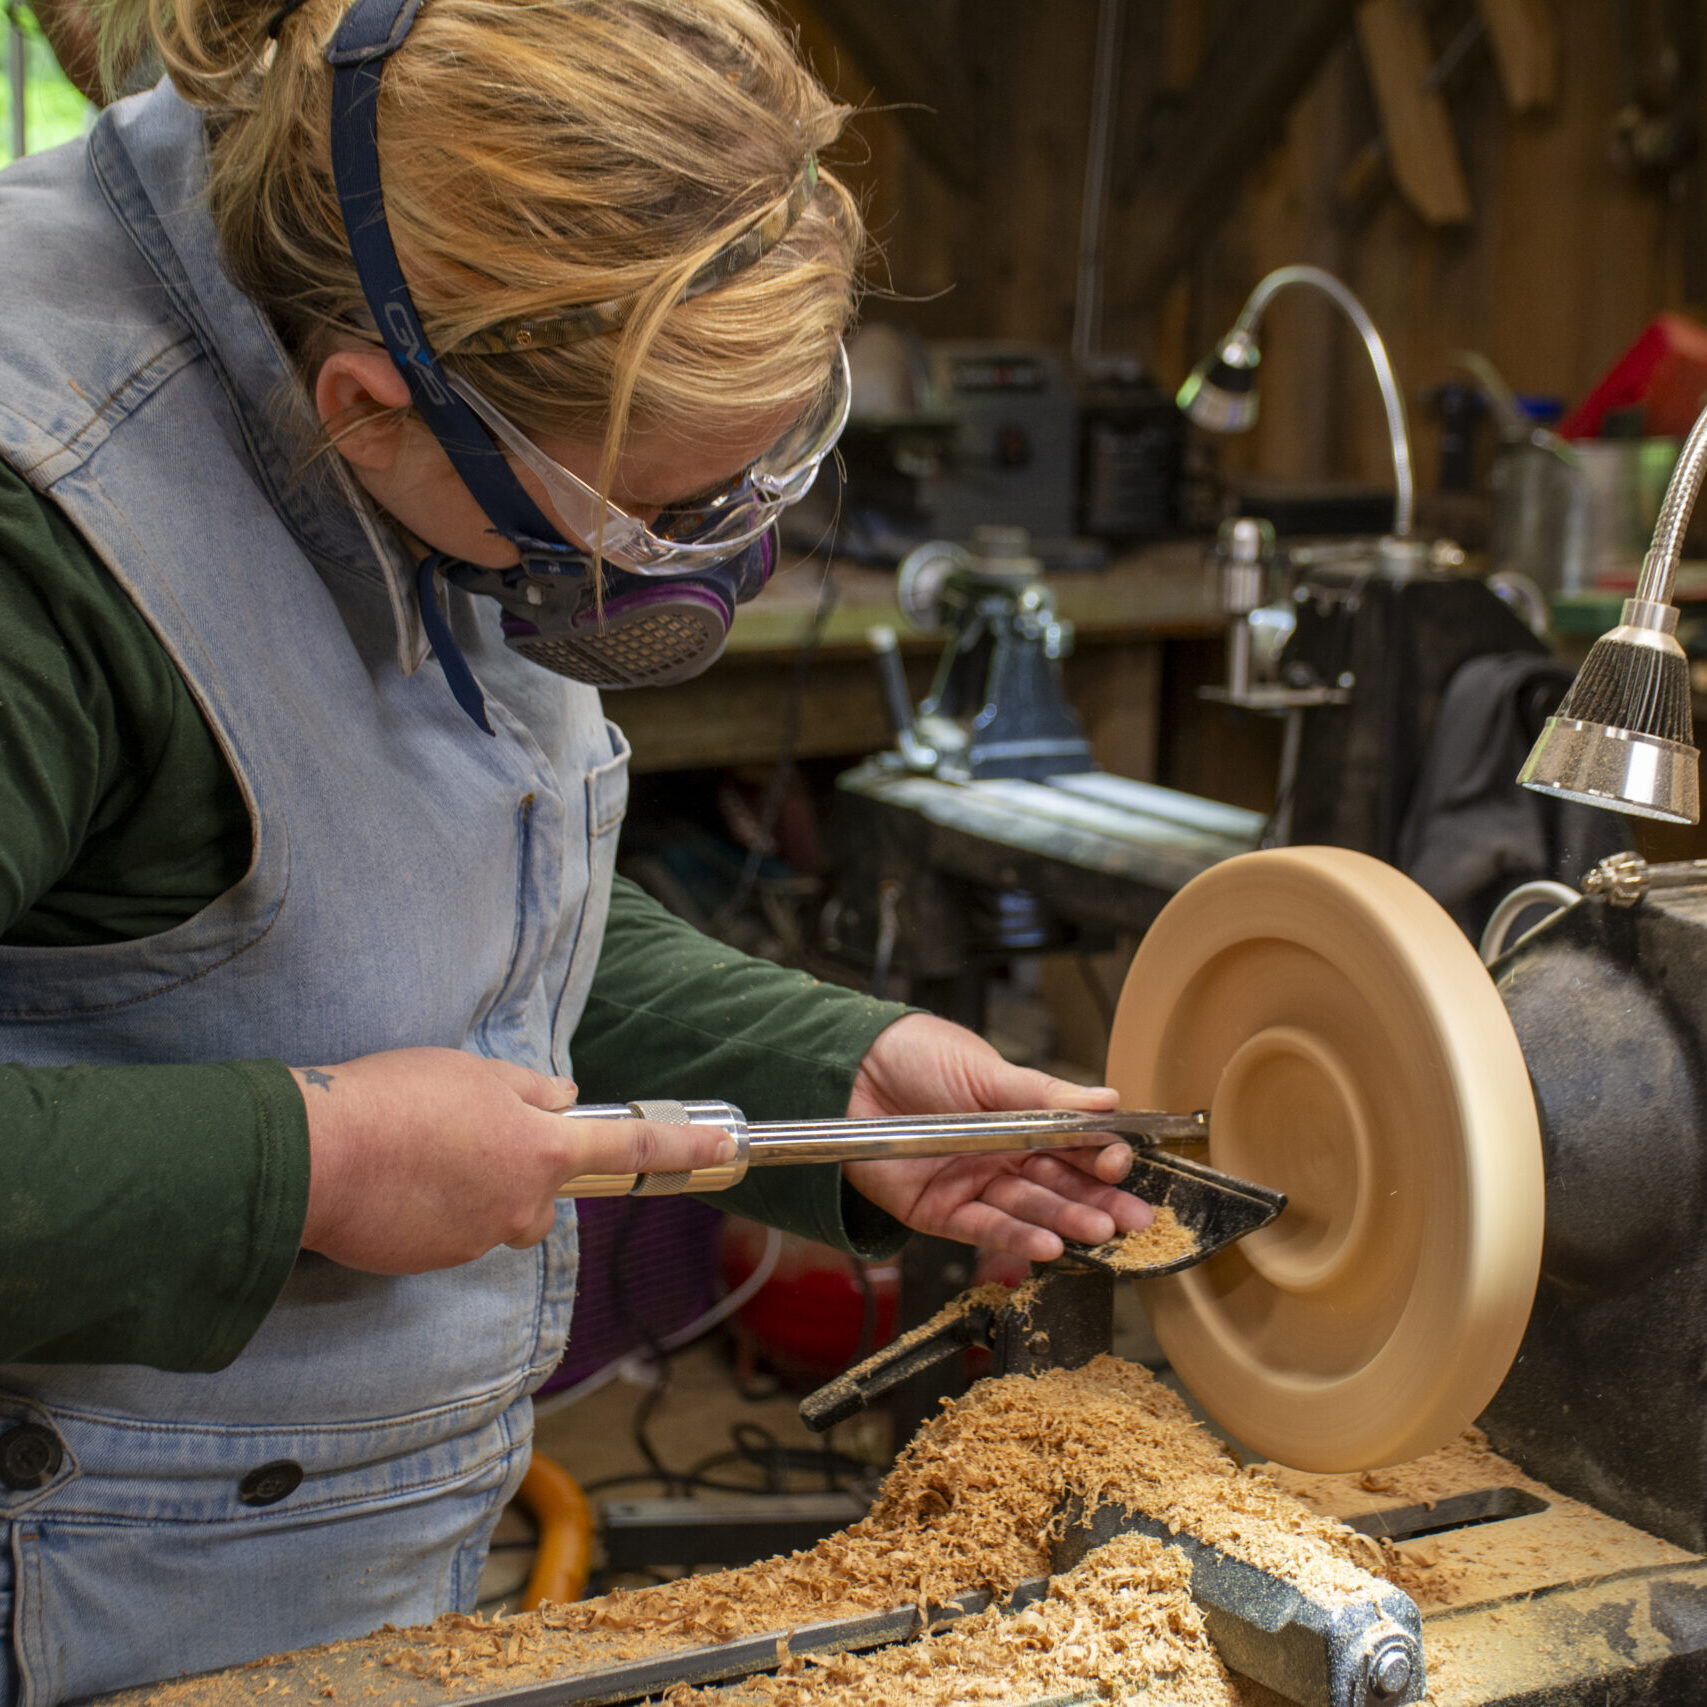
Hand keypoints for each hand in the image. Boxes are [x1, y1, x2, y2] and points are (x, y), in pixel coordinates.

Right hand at [293, 1049, 735, 1273]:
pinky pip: (451, 1228)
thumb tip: (559, 1100)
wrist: (317, 1157)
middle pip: (543, 1187)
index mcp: (542, 1149)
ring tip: (413, 1148)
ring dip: (467, 1182)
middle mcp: (522, 1203)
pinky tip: (396, 1180)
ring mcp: (478, 1239)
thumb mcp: (472, 1074)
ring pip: (492, 1207)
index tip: (725, 1146)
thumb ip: (527, 1092)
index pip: (630, 1146)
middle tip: (457, 1128)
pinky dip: (432, 1206)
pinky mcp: (435, 1262)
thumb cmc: (394, 1101)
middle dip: (515, 1163)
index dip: (683, 1146)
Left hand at [840, 1014, 1151, 1263]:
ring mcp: (971, 1184)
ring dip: (1066, 1223)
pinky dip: (1016, 1238)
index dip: (1101, 1156)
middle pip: (1060, 1183)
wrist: (848, 1070)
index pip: (1074, 1143)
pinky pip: (983, 1229)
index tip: (1123, 1164)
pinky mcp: (937, 1210)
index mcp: (1020, 1117)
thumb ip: (1044, 1094)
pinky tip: (1049, 1245)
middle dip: (1100, 1202)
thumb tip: (1107, 1100)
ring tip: (1100, 1235)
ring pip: (1029, 1209)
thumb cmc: (916, 1056)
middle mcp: (1001, 1155)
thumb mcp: (984, 1069)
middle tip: (1136, 1220)